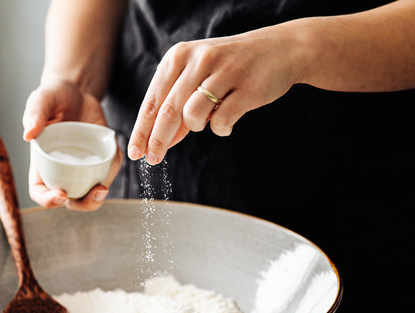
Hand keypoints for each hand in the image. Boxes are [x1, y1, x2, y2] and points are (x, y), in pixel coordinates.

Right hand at [22, 77, 121, 210]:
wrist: (76, 91)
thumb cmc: (53, 97)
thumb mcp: (41, 100)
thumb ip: (34, 114)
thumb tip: (28, 134)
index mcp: (42, 163)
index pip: (40, 192)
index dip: (48, 200)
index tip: (61, 194)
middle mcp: (61, 170)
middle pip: (70, 201)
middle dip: (83, 204)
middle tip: (95, 192)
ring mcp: (82, 167)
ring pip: (91, 192)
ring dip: (99, 196)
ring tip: (104, 185)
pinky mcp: (99, 159)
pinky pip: (108, 171)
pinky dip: (113, 169)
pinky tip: (116, 155)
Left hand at [126, 26, 302, 164]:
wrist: (280, 50)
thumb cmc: (231, 67)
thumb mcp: (197, 76)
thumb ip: (177, 105)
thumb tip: (158, 142)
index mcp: (179, 56)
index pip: (153, 100)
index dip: (141, 130)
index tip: (135, 153)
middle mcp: (199, 60)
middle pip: (168, 112)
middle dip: (157, 140)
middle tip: (153, 159)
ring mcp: (224, 72)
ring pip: (193, 116)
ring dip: (196, 127)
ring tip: (208, 119)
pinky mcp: (247, 87)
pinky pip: (221, 121)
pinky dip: (220, 128)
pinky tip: (227, 121)